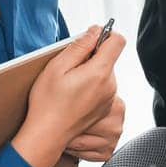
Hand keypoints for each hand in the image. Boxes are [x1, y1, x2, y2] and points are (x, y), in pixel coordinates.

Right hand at [13, 26, 124, 166]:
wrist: (47, 135)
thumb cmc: (48, 103)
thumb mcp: (57, 67)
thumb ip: (80, 46)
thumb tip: (95, 31)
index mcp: (100, 73)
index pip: (117, 41)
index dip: (105, 34)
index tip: (91, 39)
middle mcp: (110, 86)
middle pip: (108, 59)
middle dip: (91, 57)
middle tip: (69, 68)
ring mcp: (109, 99)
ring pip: (104, 73)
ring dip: (89, 72)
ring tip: (69, 84)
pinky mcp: (104, 108)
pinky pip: (101, 88)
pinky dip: (90, 86)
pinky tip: (73, 95)